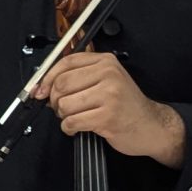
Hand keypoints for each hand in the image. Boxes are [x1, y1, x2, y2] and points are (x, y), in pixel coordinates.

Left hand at [33, 51, 184, 165]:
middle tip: (63, 108)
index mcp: (105, 62)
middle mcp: (108, 74)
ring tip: (76, 118)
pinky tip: (78, 127)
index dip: (48, 78)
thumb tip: (44, 87)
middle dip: (56, 101)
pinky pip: (72, 122)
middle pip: (62, 84)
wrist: (151, 125)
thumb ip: (78, 79)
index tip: (40, 90)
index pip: (66, 63)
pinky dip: (69, 128)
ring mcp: (109, 95)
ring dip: (63, 116)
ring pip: (65, 105)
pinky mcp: (107, 116)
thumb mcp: (107, 82)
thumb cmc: (126, 105)